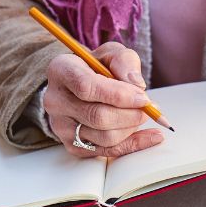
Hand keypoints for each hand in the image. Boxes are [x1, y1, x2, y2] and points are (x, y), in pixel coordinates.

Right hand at [43, 42, 164, 158]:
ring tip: (142, 116)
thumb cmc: (96, 68)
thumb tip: (137, 84)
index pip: (87, 87)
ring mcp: (61, 126)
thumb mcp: (111, 53)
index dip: (119, 95)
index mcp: (61, 71)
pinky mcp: (72, 145)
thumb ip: (124, 61)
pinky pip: (108, 152)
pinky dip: (133, 145)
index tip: (143, 97)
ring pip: (105, 137)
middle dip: (130, 114)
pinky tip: (150, 137)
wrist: (77, 86)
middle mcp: (56, 101)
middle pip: (97, 116)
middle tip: (148, 108)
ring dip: (132, 128)